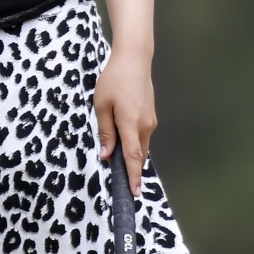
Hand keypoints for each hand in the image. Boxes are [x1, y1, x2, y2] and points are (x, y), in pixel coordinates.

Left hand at [94, 48, 156, 196]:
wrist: (134, 60)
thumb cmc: (114, 79)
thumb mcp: (102, 104)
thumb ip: (105, 131)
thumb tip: (106, 155)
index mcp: (131, 124)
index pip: (133, 158)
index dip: (133, 177)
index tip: (133, 194)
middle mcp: (145, 126)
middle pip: (138, 155)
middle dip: (129, 168)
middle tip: (117, 178)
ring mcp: (150, 121)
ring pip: (140, 146)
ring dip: (130, 154)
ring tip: (115, 154)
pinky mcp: (151, 117)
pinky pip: (142, 136)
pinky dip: (134, 142)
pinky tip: (122, 137)